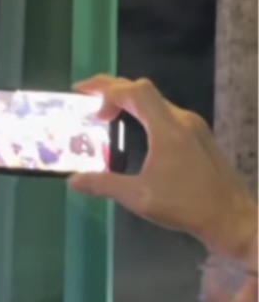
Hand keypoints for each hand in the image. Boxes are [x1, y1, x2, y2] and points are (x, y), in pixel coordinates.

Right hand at [70, 75, 258, 261]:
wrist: (228, 214)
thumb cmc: (184, 204)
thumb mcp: (138, 197)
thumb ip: (104, 184)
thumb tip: (73, 181)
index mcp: (167, 128)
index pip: (135, 92)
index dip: (106, 88)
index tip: (82, 94)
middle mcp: (181, 119)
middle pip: (144, 92)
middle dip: (113, 92)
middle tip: (88, 103)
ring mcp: (193, 127)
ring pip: (156, 103)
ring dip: (129, 105)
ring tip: (106, 119)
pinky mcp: (198, 137)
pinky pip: (165, 115)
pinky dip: (143, 115)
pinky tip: (134, 133)